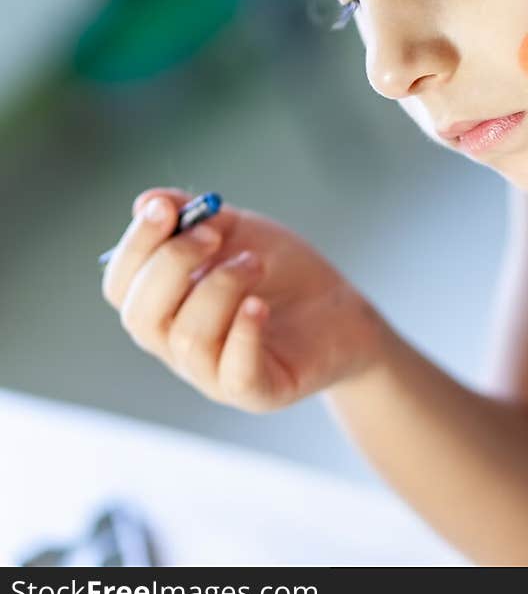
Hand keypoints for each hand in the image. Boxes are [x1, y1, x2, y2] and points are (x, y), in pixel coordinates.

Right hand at [101, 187, 385, 412]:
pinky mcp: (256, 391)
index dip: (135, 246)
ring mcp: (214, 373)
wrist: (340, 309)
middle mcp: (177, 345)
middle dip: (171, 265)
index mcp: (165, 305)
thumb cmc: (281, 272)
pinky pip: (234, 373)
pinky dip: (243, 333)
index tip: (164, 209)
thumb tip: (144, 202)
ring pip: (188, 340)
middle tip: (213, 236)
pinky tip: (260, 305)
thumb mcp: (238, 232)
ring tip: (254, 263)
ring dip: (219, 288)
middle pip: (141, 316)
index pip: (121, 285)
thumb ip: (195, 217)